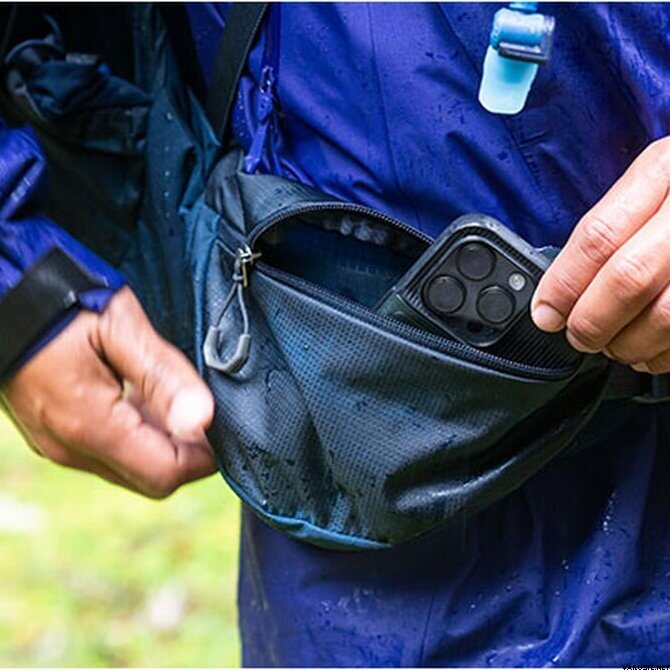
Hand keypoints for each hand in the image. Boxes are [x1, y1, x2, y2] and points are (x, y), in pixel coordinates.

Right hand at [2, 287, 216, 496]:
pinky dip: (135, 435)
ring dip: (161, 442)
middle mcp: (71, 448)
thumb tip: (204, 420)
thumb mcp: (121, 328)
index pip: (165, 474)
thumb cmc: (61, 302)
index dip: (204, 457)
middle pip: (150, 479)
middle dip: (185, 453)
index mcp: (90, 426)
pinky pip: (107, 453)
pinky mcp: (53, 436)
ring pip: (130, 469)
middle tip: (199, 407)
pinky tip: (139, 395)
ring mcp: (57, 446)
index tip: (222, 424)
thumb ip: (164, 376)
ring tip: (168, 393)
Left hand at [531, 137, 669, 373]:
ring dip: (628, 344)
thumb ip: (611, 223)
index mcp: (664, 171)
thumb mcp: (653, 178)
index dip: (564, 284)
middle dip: (591, 320)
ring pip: (666, 315)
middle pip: (630, 278)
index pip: (599, 236)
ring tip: (612, 346)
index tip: (546, 312)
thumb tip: (559, 288)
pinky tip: (649, 351)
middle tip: (577, 336)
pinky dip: (663, 354)